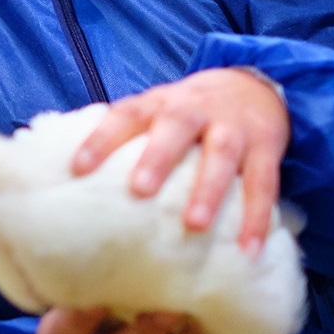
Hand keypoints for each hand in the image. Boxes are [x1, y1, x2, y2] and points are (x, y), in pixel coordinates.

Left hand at [71, 67, 288, 253]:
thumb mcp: (156, 111)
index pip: (125, 115)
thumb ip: (125, 138)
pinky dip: (258, 216)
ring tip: (194, 224)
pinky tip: (248, 248)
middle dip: (158, 157)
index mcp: (159, 103)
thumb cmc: (187, 111)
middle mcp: (194, 109)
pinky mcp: (266, 146)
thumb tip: (68, 178)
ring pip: (221, 154)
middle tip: (140, 190)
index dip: (101, 139)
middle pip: (175, 127)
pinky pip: (264, 182)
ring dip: (208, 189)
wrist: (253, 85)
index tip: (78, 168)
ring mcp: (232, 126)